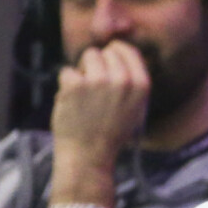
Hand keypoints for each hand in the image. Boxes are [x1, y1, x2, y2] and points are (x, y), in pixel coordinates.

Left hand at [51, 40, 150, 174]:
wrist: (89, 157)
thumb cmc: (111, 133)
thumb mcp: (136, 107)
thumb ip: (133, 80)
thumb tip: (122, 51)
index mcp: (141, 84)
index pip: (128, 50)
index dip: (116, 52)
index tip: (107, 60)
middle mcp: (123, 80)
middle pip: (106, 51)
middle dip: (98, 64)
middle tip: (95, 88)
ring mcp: (99, 81)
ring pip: (87, 56)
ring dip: (83, 71)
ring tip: (84, 94)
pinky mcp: (76, 85)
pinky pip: (67, 71)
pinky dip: (66, 85)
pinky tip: (72, 102)